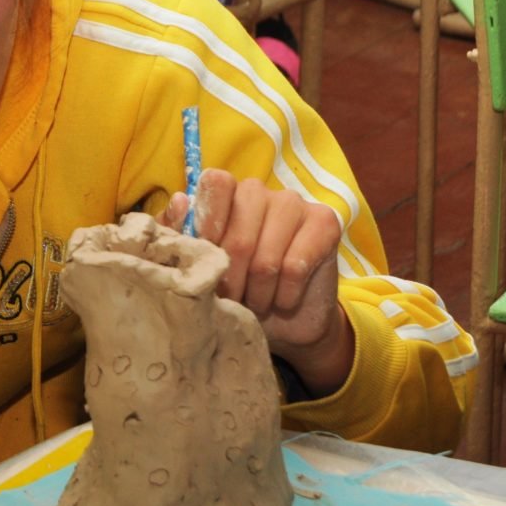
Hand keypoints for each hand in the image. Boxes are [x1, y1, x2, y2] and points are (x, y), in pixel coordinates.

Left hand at [161, 168, 353, 396]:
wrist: (285, 322)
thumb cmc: (235, 290)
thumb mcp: (200, 267)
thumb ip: (180, 235)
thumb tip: (179, 201)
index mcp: (225, 193)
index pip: (216, 183)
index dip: (209, 227)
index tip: (209, 261)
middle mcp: (259, 191)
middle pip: (239, 233)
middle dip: (231, 280)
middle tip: (232, 299)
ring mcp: (294, 203)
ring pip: (266, 257)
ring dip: (258, 293)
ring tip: (257, 302)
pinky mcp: (325, 223)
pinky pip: (295, 266)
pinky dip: (284, 294)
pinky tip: (283, 300)